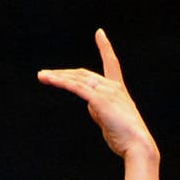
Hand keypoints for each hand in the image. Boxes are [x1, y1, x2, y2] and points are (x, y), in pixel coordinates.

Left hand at [37, 28, 156, 161]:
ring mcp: (106, 92)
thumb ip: (99, 110)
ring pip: (77, 79)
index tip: (99, 33)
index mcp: (119, 90)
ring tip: (41, 76)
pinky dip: (61, 81)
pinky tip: (49, 79)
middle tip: (45, 75)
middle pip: (83, 74)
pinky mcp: (99, 100)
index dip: (105, 47)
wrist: (138, 146)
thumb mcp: (111, 121)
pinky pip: (76, 87)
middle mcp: (113, 87)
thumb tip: (89, 105)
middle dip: (63, 74)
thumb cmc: (126, 138)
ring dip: (57, 77)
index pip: (111, 63)